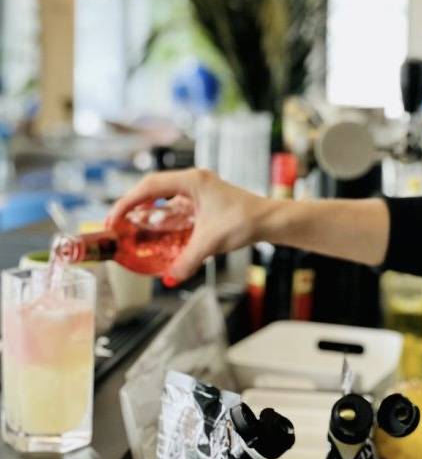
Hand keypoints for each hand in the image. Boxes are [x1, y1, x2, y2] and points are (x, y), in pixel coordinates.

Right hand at [107, 168, 266, 281]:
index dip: (127, 202)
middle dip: (132, 207)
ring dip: (147, 211)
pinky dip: (164, 217)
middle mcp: (194, 181)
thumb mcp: (211, 243)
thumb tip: (170, 277)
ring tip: (131, 229)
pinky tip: (158, 233)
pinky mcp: (205, 201)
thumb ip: (188, 260)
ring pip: (164, 197)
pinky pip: (176, 206)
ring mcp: (200, 190)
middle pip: (152, 189)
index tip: (114, 219)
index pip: (148, 187)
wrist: (270, 220)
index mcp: (192, 181)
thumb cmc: (245, 220)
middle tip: (117, 225)